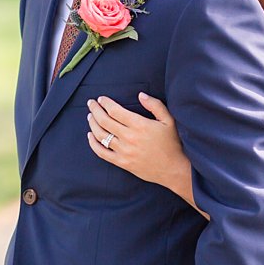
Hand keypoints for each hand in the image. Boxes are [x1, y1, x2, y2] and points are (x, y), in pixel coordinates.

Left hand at [86, 94, 196, 209]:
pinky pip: (102, 153)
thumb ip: (155, 105)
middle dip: (95, 110)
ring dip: (93, 124)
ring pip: (101, 135)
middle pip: (105, 121)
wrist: (173, 169)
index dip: (105, 103)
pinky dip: (93, 144)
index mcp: (140, 125)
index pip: (115, 111)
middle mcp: (129, 138)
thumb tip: (140, 95)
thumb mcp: (169, 120)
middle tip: (91, 103)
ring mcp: (124, 151)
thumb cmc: (172, 143)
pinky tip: (90, 135)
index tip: (101, 98)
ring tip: (90, 116)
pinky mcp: (122, 163)